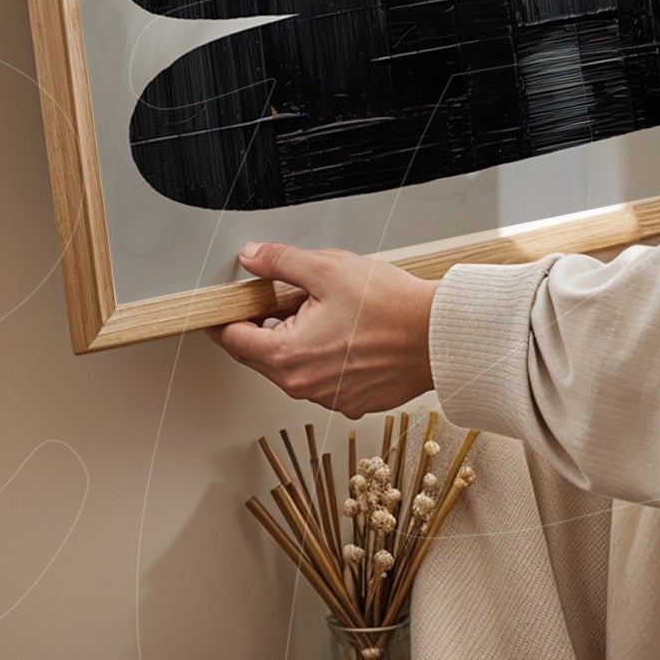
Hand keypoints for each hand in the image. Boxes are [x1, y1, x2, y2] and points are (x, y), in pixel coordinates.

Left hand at [205, 242, 436, 415]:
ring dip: (295, 340)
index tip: (222, 307)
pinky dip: (322, 356)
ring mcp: (329, 397)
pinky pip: (322, 378)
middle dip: (264, 324)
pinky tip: (344, 331)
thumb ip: (281, 262)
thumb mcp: (327, 268)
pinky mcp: (353, 401)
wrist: (437, 336)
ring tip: (323, 309)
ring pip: (293, 367)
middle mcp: (303, 386)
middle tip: (281, 295)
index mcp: (288, 355)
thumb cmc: (390, 306)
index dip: (224, 318)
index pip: (234, 340)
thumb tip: (252, 257)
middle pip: (261, 355)